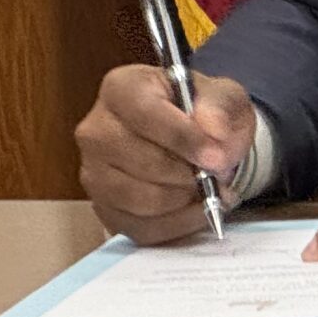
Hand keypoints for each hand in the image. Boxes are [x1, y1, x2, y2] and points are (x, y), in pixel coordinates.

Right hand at [76, 65, 255, 244]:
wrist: (197, 139)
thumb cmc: (203, 111)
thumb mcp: (223, 96)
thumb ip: (220, 107)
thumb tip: (213, 131)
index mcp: (121, 88)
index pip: (144, 114)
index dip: (183, 138)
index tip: (216, 157)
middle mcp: (96, 130)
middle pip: (140, 161)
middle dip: (186, 174)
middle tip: (217, 174)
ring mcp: (94, 173)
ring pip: (139, 200)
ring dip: (182, 199)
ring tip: (208, 188)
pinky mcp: (104, 209)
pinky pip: (141, 228)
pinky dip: (178, 223)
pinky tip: (198, 208)